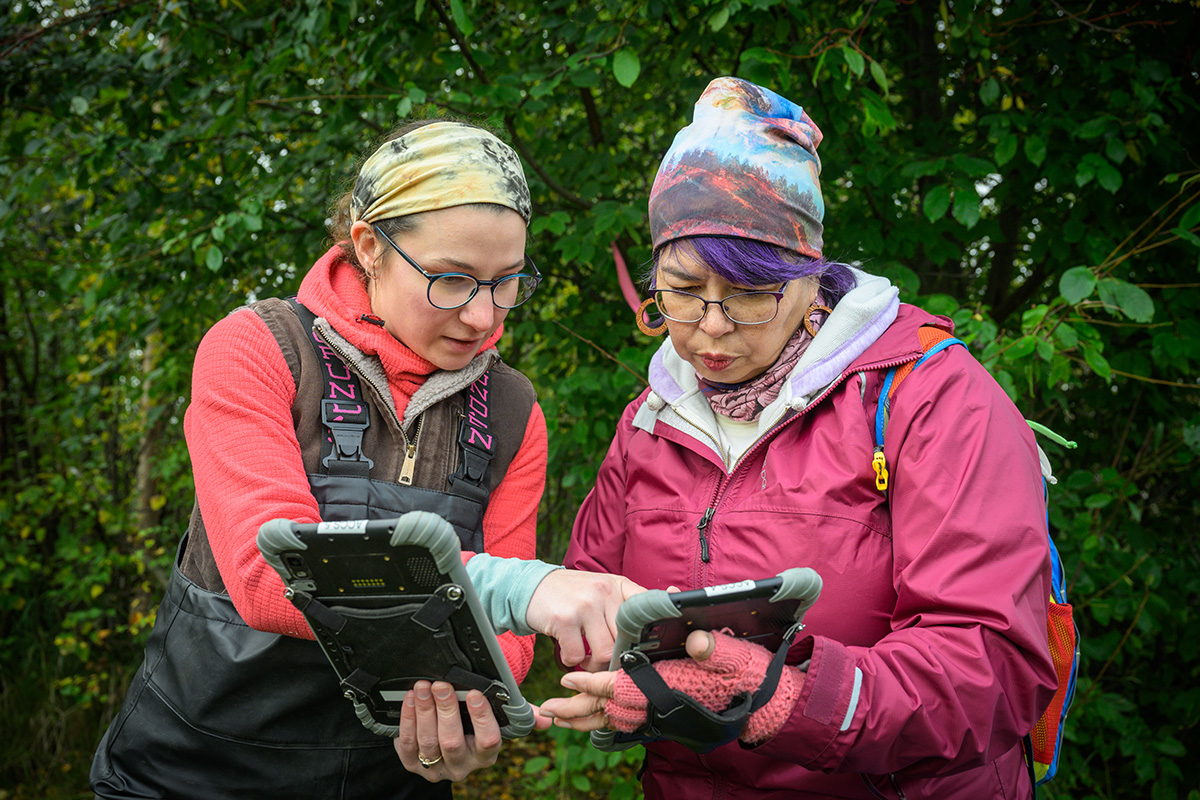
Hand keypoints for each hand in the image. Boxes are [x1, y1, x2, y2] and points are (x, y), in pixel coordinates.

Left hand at [394, 681, 502, 781]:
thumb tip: (468, 681)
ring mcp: (435, 768)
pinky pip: (408, 742)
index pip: (488, 740)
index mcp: (483, 756)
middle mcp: (460, 766)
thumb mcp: (476, 718)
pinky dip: (408, 718)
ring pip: (428, 741)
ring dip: (424, 710)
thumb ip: (475, 704)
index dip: (482, 717)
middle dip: (446, 709)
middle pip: (452, 741)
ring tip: (423, 688)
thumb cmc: (465, 725)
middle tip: (441, 686)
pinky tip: (411, 699)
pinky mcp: (412, 764)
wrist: (441, 744)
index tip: (474, 694)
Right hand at [525, 569, 645, 671]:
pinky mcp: (565, 619)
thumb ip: (624, 605)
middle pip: (627, 641)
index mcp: (619, 585)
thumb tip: (650, 632)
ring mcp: (585, 605)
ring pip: (605, 653)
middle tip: (604, 660)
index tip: (644, 648)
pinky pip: (577, 656)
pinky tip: (567, 651)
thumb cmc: (571, 595)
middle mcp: (605, 592)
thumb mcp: (601, 590)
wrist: (530, 586)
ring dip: (594, 665)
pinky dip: (571, 661)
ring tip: (585, 659)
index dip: (650, 633)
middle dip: (616, 658)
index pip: (648, 608)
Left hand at [539, 630, 802, 743]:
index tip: (566, 680)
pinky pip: (623, 722)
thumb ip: (713, 646)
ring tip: (553, 716)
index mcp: (668, 688)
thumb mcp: (733, 654)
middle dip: (574, 711)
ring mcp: (660, 712)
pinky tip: (585, 714)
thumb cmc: (748, 673)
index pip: (622, 690)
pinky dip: (600, 719)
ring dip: (582, 718)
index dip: (592, 685)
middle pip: (607, 713)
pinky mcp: (662, 713)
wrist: (765, 700)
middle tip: (544, 710)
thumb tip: (695, 639)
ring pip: (612, 721)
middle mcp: (660, 705)